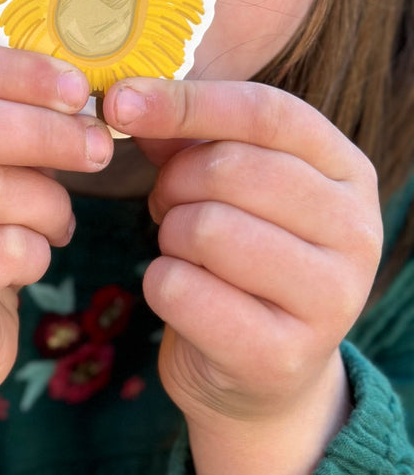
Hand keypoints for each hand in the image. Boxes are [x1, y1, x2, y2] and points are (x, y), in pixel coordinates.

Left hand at [104, 77, 382, 474]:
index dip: (187, 102)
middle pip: (231, 169)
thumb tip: (127, 101)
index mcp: (347, 171)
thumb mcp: (224, 185)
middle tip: (167, 206)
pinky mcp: (282, 355)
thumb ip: (186, 137)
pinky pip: (183, 290)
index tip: (119, 102)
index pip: (266, 112)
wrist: (261, 372)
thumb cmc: (239, 257)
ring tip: (183, 250)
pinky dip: (160, 284)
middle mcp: (356, 231)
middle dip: (174, 183)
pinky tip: (182, 293)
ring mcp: (329, 298)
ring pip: (206, 228)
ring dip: (170, 236)